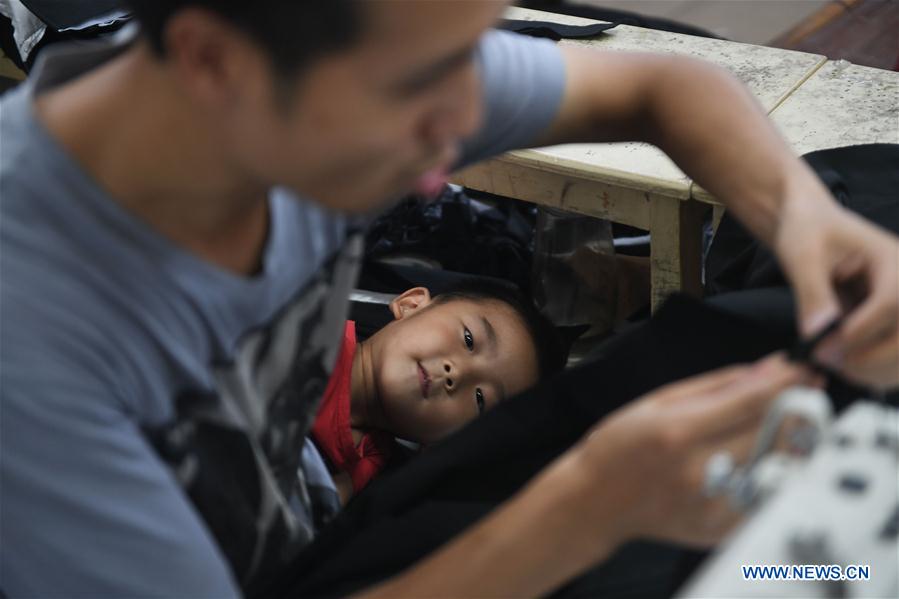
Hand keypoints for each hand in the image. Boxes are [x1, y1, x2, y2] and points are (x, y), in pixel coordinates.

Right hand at [572, 354, 806, 548]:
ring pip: (776, 466)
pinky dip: (773, 473)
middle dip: (795, 407)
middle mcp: (698, 472)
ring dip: (790, 439)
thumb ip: (718, 386)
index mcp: (679, 433)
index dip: (784, 382)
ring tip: (786, 421)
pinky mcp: (718, 528)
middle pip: (771, 434)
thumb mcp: (659, 401)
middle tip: (805, 391)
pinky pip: (764, 496)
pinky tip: (764, 456)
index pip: (750, 403)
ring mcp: (711, 505)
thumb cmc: (619, 446)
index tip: (803, 369)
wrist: (595, 501)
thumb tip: (767, 368)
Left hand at [775, 195, 898, 388]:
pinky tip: (848, 369)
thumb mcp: (803, 255)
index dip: (860, 331)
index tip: (823, 349)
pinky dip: (878, 370)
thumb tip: (816, 333)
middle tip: (828, 363)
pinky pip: (897, 355)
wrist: (814, 226)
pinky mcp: (896, 322)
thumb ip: (812, 293)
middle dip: (870, 357)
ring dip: (875, 369)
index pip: (892, 301)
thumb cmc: (809, 231)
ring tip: (835, 367)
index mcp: (894, 260)